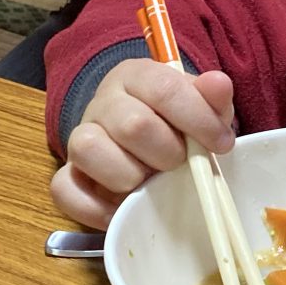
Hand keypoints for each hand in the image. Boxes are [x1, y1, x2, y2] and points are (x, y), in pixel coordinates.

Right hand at [50, 58, 236, 228]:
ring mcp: (80, 138)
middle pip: (132, 124)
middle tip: (181, 164)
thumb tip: (219, 85)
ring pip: (89, 149)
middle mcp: (103, 103)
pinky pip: (64, 190)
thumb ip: (213, 98)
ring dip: (130, 176)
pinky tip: (125, 208)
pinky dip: (96, 207)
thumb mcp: (202, 106)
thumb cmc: (176, 123)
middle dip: (169, 153)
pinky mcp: (66, 175)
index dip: (198, 119)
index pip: (164, 88)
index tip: (221, 144)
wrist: (143, 139)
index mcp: (136, 77)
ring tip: (150, 183)